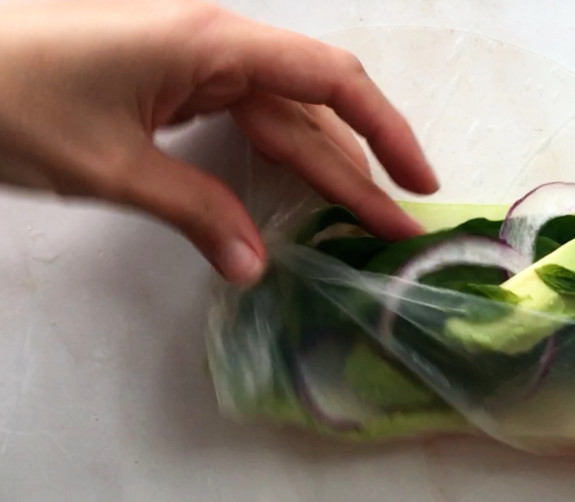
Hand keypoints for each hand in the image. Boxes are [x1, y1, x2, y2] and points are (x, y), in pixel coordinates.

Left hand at [0, 0, 437, 283]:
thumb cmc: (7, 98)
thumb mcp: (106, 165)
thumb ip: (194, 212)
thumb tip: (257, 269)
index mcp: (210, 44)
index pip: (329, 80)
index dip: (385, 130)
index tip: (418, 183)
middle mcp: (212, 43)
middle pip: (310, 107)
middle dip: (358, 169)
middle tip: (397, 232)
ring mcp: (189, 59)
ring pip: (279, 115)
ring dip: (322, 167)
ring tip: (365, 219)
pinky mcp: (166, 78)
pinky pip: (241, 117)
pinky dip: (275, 158)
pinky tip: (298, 191)